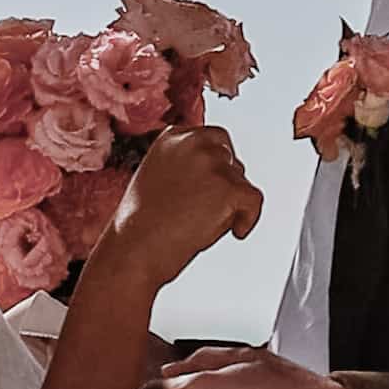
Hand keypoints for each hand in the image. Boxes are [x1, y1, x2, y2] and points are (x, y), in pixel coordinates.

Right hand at [102, 126, 263, 288]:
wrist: (134, 250)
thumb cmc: (139, 226)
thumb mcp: (155, 178)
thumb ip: (183, 167)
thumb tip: (213, 175)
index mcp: (172, 138)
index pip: (212, 139)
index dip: (216, 166)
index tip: (212, 186)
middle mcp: (193, 143)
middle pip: (230, 157)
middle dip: (226, 182)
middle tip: (213, 209)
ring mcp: (212, 164)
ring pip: (241, 182)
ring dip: (232, 204)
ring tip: (204, 224)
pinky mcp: (228, 188)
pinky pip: (254, 200)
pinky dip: (249, 218)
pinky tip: (235, 231)